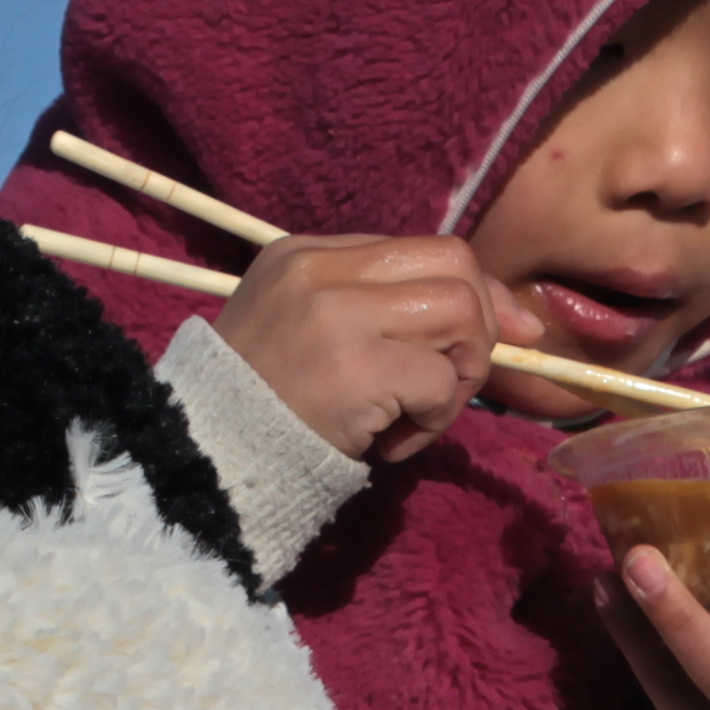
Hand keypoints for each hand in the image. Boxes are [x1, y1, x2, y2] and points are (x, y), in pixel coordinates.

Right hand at [209, 233, 530, 466]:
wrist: (203, 461)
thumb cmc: (262, 406)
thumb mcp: (306, 331)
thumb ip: (383, 312)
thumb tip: (506, 318)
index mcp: (305, 254)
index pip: (424, 248)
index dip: (475, 291)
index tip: (498, 333)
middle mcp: (320, 271)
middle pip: (455, 263)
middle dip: (481, 324)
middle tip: (456, 380)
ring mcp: (337, 315)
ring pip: (460, 314)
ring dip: (460, 375)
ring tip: (417, 414)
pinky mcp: (357, 368)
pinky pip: (441, 380)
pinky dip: (435, 420)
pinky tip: (391, 444)